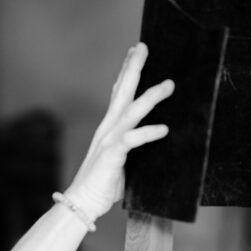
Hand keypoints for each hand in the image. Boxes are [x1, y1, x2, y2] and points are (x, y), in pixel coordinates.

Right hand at [65, 43, 173, 220]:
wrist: (82, 203)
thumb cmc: (102, 185)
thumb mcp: (119, 161)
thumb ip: (130, 147)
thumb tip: (150, 141)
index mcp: (108, 128)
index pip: (117, 93)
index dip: (126, 72)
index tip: (134, 53)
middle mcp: (107, 129)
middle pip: (122, 92)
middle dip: (133, 68)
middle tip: (142, 47)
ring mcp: (108, 141)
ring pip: (131, 111)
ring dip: (150, 96)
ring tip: (169, 85)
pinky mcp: (112, 155)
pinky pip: (132, 139)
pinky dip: (148, 133)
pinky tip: (164, 129)